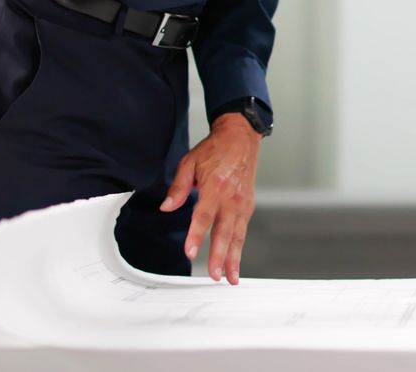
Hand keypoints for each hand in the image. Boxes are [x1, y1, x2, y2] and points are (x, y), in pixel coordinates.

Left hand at [160, 113, 260, 283]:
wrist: (241, 138)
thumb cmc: (215, 150)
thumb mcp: (190, 162)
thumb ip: (178, 187)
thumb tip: (167, 207)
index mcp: (215, 186)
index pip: (204, 216)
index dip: (196, 235)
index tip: (190, 252)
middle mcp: (231, 197)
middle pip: (224, 232)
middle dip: (219, 256)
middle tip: (214, 275)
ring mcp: (243, 203)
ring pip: (238, 236)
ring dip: (234, 258)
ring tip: (230, 277)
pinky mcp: (248, 206)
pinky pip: (243, 230)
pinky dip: (240, 248)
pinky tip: (235, 260)